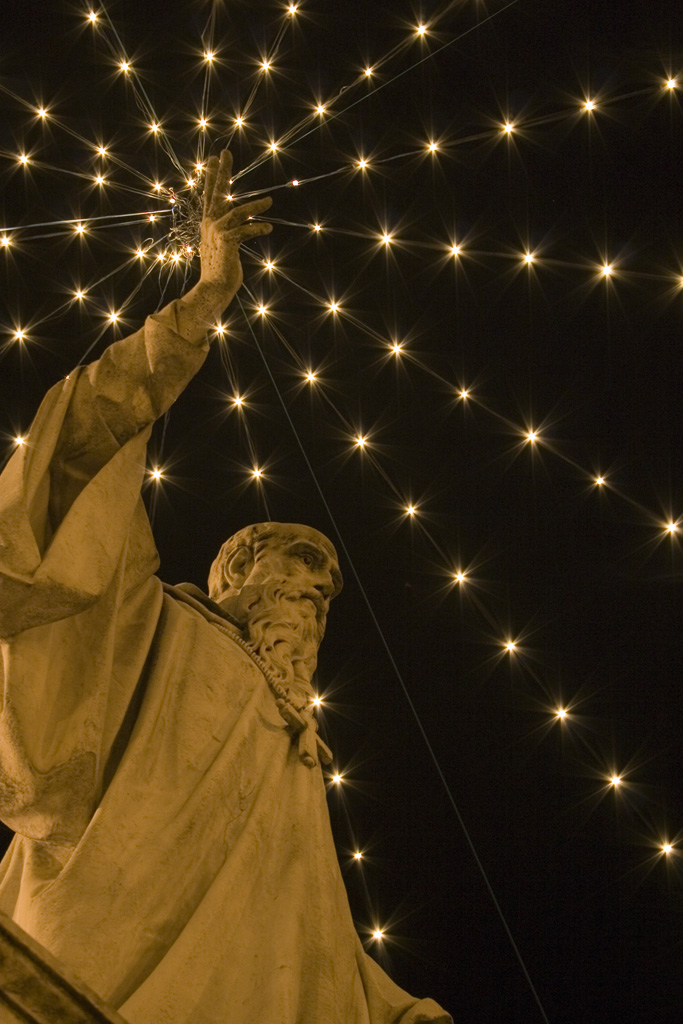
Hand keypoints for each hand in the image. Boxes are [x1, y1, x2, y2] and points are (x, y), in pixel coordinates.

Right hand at [199, 150, 272, 300]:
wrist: (214, 287)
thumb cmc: (221, 269)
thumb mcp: (223, 246)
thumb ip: (227, 233)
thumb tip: (235, 227)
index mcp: (208, 222)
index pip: (210, 194)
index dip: (212, 176)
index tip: (214, 158)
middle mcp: (209, 223)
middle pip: (217, 192)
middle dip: (222, 172)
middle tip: (225, 153)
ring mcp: (216, 231)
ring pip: (238, 211)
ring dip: (256, 206)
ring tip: (270, 201)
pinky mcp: (226, 241)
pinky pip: (246, 229)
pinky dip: (258, 228)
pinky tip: (269, 229)